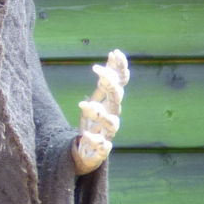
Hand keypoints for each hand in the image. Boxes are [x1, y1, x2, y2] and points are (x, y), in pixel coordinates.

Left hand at [71, 50, 129, 174]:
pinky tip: (88, 136)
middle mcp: (113, 116)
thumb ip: (105, 81)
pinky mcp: (100, 150)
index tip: (114, 52)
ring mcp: (108, 133)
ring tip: (83, 105)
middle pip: (116, 99)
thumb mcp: (98, 97)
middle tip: (97, 70)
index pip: (120, 83)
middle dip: (110, 84)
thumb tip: (114, 54)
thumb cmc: (94, 122)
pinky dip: (96, 141)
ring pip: (111, 123)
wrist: (87, 151)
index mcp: (111, 103)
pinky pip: (102, 147)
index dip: (120, 68)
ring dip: (99, 113)